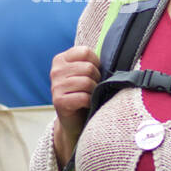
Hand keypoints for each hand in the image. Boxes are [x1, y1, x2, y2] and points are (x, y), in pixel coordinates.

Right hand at [50, 45, 100, 165]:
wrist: (74, 119)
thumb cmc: (84, 92)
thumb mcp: (85, 73)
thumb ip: (91, 61)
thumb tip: (114, 50)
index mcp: (61, 59)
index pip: (85, 52)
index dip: (96, 63)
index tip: (94, 73)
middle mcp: (56, 71)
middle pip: (89, 68)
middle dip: (96, 79)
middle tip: (92, 88)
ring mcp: (55, 86)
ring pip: (87, 82)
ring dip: (93, 92)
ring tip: (89, 96)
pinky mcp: (58, 101)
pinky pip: (84, 97)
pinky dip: (89, 102)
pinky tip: (85, 104)